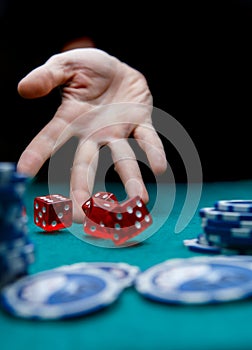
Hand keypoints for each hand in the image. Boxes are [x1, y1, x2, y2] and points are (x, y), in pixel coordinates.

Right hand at [17, 48, 166, 221]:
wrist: (118, 68)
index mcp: (72, 119)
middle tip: (80, 217)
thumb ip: (48, 76)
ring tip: (138, 200)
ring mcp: (118, 132)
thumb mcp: (66, 65)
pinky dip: (154, 151)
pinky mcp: (140, 123)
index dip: (37, 153)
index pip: (51, 139)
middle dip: (83, 190)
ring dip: (131, 180)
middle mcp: (95, 133)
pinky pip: (147, 139)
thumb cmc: (88, 68)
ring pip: (123, 160)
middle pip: (85, 165)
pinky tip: (159, 167)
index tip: (22, 173)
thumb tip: (23, 88)